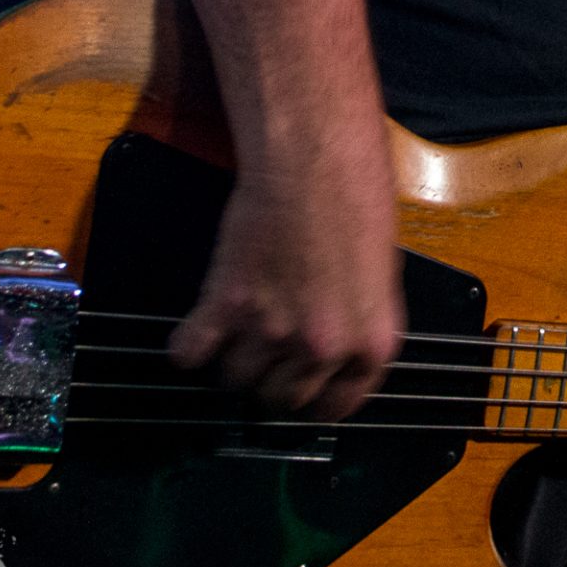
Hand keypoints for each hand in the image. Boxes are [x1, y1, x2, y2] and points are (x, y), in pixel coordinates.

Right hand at [168, 155, 405, 421]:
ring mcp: (274, 331)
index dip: (314, 400)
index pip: (337, 406)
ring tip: (238, 324)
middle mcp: (324, 348)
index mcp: (371, 343)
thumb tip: (329, 354)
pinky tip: (196, 329)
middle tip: (266, 346)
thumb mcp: (379, 274)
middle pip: (280, 398)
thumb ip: (355, 322)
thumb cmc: (356, 200)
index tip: (300, 393)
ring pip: (236, 378)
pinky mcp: (227, 305)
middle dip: (270, 377)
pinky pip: (192, 353)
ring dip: (231, 357)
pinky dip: (187, 346)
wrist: (315, 160)